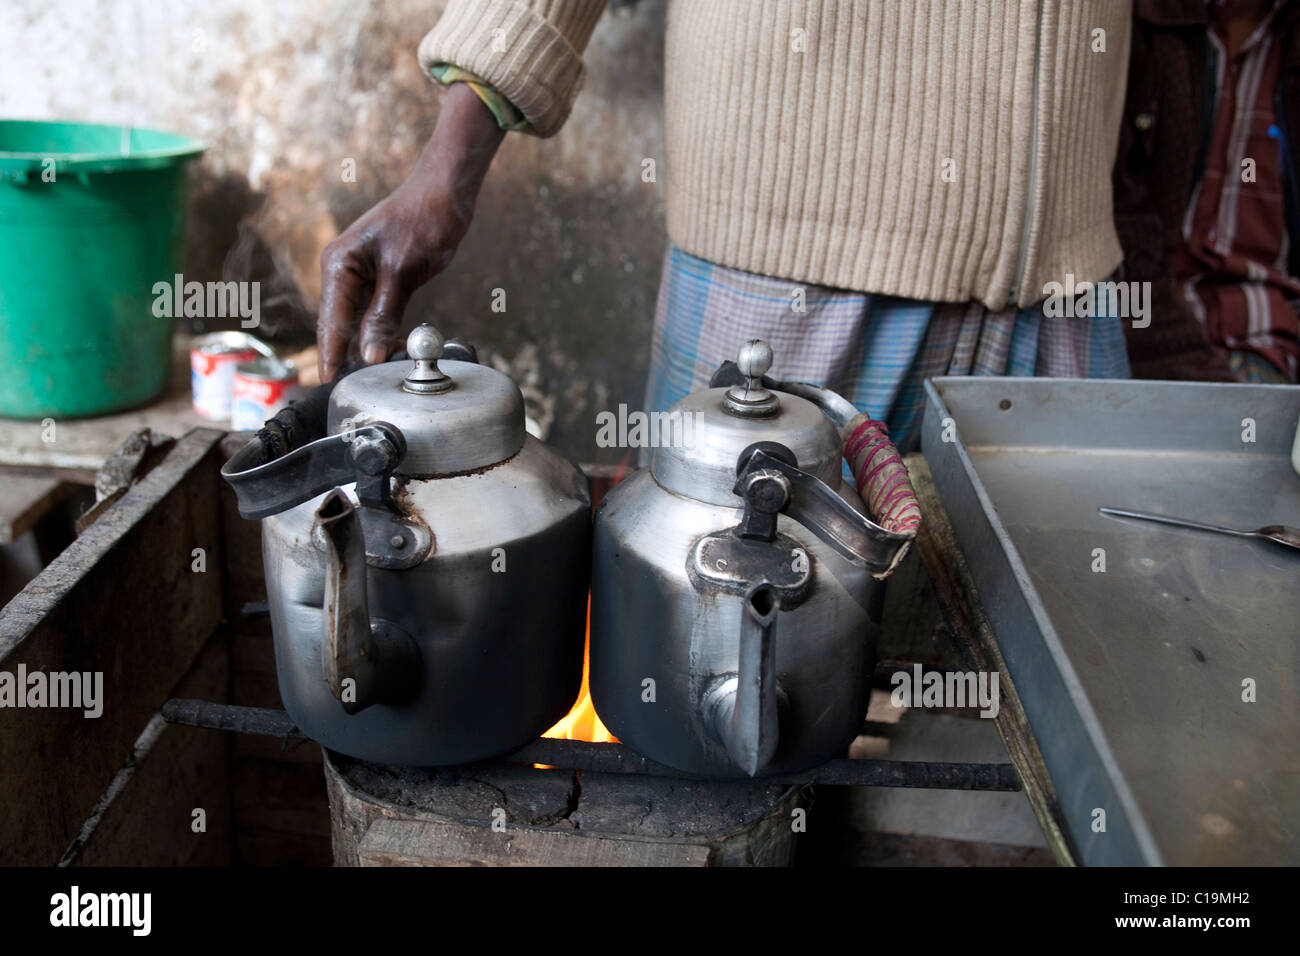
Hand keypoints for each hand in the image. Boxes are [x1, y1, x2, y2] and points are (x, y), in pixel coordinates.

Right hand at [317, 83, 504, 380]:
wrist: (446, 192)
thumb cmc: (424, 220)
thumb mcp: (403, 272)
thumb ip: (383, 316)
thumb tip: (370, 354)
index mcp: (339, 264)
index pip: (330, 321)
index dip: (331, 355)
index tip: (329, 385)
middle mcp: (343, 270)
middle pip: (339, 324)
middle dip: (349, 354)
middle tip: (358, 387)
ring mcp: (361, 274)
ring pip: (357, 321)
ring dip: (368, 345)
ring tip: (381, 374)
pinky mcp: (380, 277)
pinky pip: (374, 313)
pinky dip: (383, 331)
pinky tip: (396, 348)